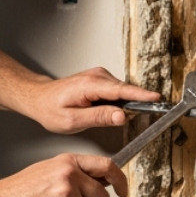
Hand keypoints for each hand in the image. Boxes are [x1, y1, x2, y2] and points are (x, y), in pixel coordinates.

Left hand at [24, 68, 160, 133]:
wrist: (39, 98)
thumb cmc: (51, 109)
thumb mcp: (72, 120)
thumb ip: (99, 117)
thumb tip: (121, 116)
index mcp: (89, 85)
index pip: (121, 90)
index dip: (141, 96)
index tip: (156, 99)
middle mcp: (96, 76)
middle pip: (125, 90)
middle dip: (138, 102)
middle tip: (145, 116)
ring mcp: (99, 76)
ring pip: (122, 91)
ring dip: (128, 104)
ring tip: (118, 117)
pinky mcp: (101, 80)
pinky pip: (117, 91)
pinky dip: (121, 101)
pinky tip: (111, 112)